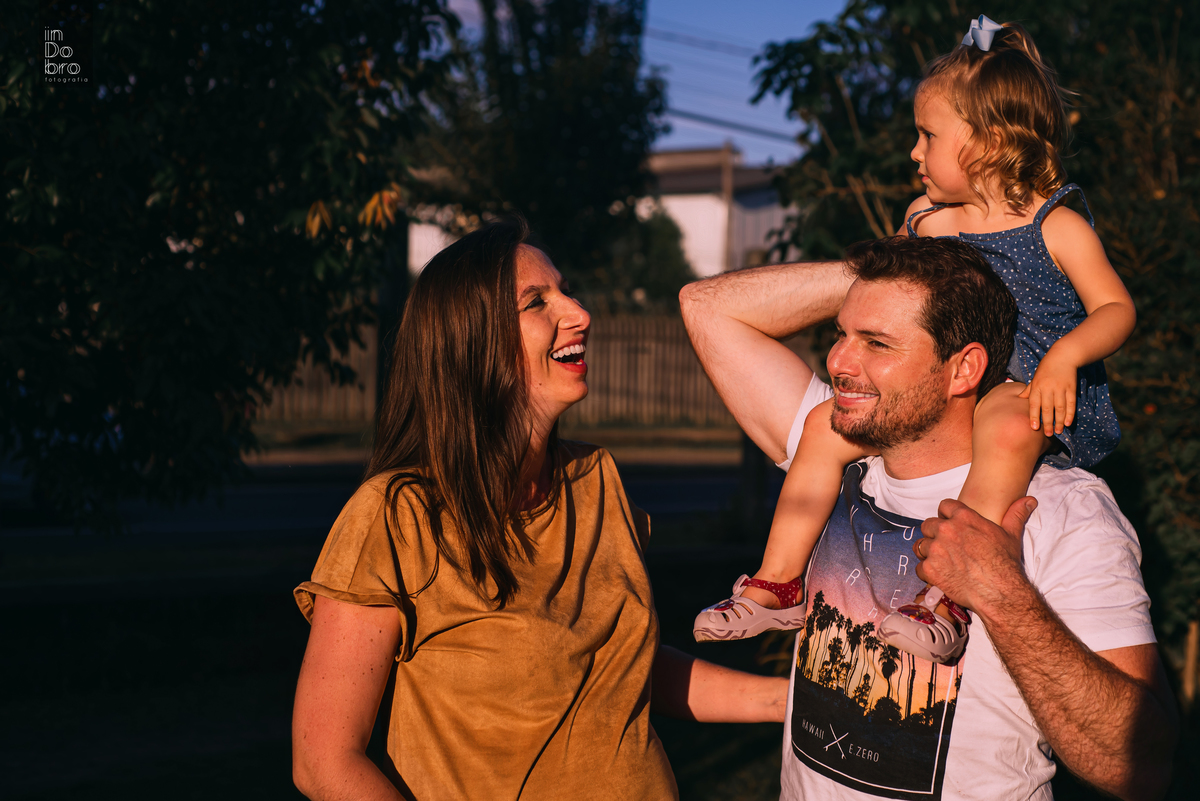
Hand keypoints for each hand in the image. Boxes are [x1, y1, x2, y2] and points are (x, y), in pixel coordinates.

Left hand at [913, 497, 1037, 615]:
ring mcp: (936, 549)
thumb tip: (1030, 500)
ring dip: (928, 552)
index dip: (946, 514)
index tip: (950, 523)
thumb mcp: (1012, 535)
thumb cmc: (1006, 563)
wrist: (999, 592)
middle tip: (945, 545)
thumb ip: (1016, 514)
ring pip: (921, 545)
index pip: (944, 505)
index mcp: (964, 518)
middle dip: (934, 534)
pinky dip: (927, 572)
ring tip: (940, 560)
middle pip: (928, 525)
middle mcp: (946, 530)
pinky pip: (919, 566)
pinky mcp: (930, 569)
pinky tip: (939, 575)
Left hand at [1018, 350, 1077, 434]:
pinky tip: (1068, 422)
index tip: (1034, 428)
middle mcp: (1048, 388)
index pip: (1034, 404)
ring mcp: (1060, 388)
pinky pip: (1071, 403)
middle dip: (1047, 422)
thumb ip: (1028, 390)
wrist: (1063, 356)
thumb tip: (1018, 399)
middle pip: (1048, 408)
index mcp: (1037, 386)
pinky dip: (1070, 413)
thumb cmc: (1046, 368)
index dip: (1034, 416)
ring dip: (1059, 421)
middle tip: (1047, 434)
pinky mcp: (1071, 388)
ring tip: (1058, 431)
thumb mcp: (1035, 378)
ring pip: (1060, 408)